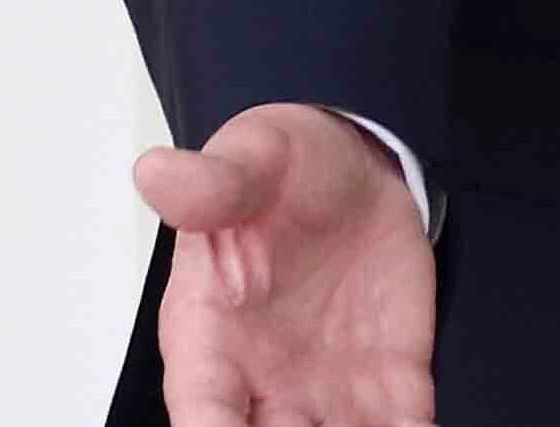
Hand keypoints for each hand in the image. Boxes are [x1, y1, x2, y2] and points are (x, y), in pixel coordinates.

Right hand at [133, 103, 438, 426]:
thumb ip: (212, 182)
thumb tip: (160, 172)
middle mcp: (264, 377)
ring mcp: (327, 385)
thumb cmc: (282, 173)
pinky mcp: (388, 377)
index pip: (202, 410)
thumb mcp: (250, 159)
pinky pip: (399, 425)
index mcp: (210, 334)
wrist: (353, 170)